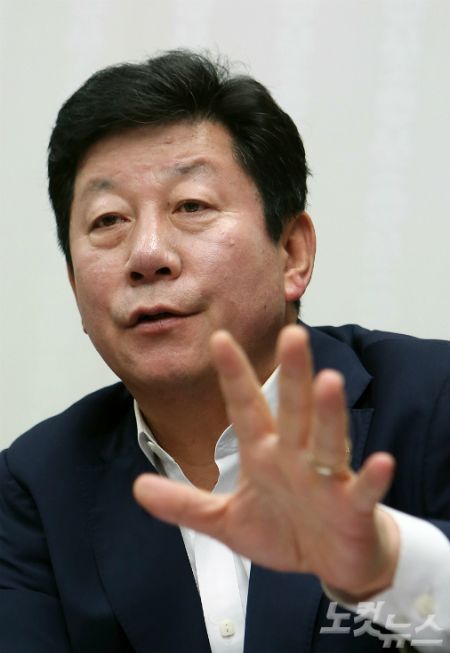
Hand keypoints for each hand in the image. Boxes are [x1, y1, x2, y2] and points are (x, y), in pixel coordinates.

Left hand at [133, 325, 399, 598]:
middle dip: (291, 375)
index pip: (246, 408)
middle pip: (293, 411)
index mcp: (264, 454)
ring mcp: (326, 480)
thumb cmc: (284, 531)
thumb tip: (137, 487)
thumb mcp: (226, 520)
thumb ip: (185, 504)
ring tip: (328, 381)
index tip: (218, 339)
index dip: (233, 376)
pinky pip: (362, 491)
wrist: (332, 561)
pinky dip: (372, 479)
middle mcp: (295, 457)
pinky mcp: (353, 508)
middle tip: (291, 334)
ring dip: (329, 413)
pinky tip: (381, 462)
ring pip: (327, 440)